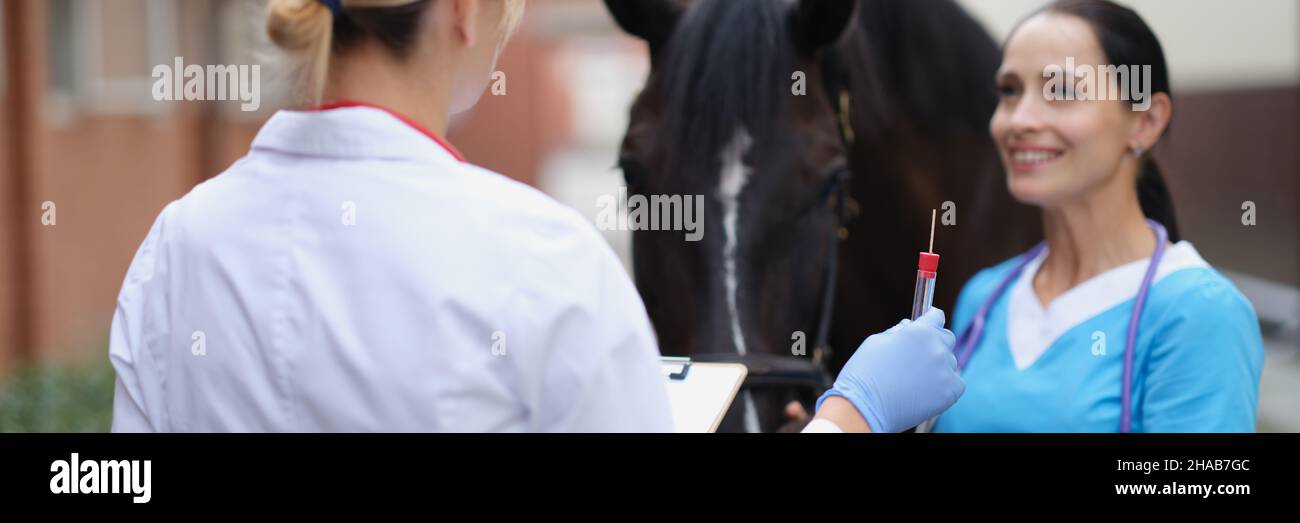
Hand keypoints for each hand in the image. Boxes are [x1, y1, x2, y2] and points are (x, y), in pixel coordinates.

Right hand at [815, 308, 962, 432]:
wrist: (864, 407)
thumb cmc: (864, 373)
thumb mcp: (877, 341)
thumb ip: (898, 332)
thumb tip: (909, 327)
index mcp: (920, 331)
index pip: (936, 316)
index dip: (930, 320)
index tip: (928, 325)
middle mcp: (937, 347)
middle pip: (947, 339)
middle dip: (935, 343)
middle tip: (918, 358)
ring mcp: (945, 370)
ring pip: (950, 363)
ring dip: (937, 366)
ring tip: (915, 379)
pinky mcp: (951, 392)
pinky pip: (956, 384)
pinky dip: (944, 386)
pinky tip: (925, 391)